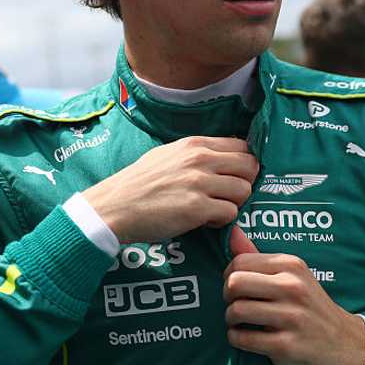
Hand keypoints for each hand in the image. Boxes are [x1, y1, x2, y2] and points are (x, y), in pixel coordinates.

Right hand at [82, 136, 257, 243]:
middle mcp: (200, 159)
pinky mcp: (196, 208)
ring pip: (244, 190)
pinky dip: (221, 220)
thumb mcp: (167, 155)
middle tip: (227, 195)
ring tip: (213, 208)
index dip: (243, 165)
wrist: (114, 207)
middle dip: (244, 183)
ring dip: (233, 203)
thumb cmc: (138, 183)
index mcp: (194, 144)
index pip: (241, 147)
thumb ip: (195, 154)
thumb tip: (223, 158)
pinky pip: (230, 213)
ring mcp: (199, 183)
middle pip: (250, 166)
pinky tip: (204, 220)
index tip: (234, 177)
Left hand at [223, 248, 364, 364]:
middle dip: (227, 296)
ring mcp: (291, 317)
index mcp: (292, 266)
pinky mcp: (286, 345)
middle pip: (235, 284)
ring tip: (242, 322)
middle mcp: (292, 287)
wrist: (344, 341)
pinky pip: (243, 338)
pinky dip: (238, 339)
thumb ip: (259, 257)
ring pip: (236, 311)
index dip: (229, 275)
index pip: (240, 262)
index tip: (237, 287)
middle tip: (237, 303)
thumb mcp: (292, 275)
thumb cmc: (310, 305)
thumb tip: (232, 232)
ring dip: (232, 320)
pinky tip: (248, 337)